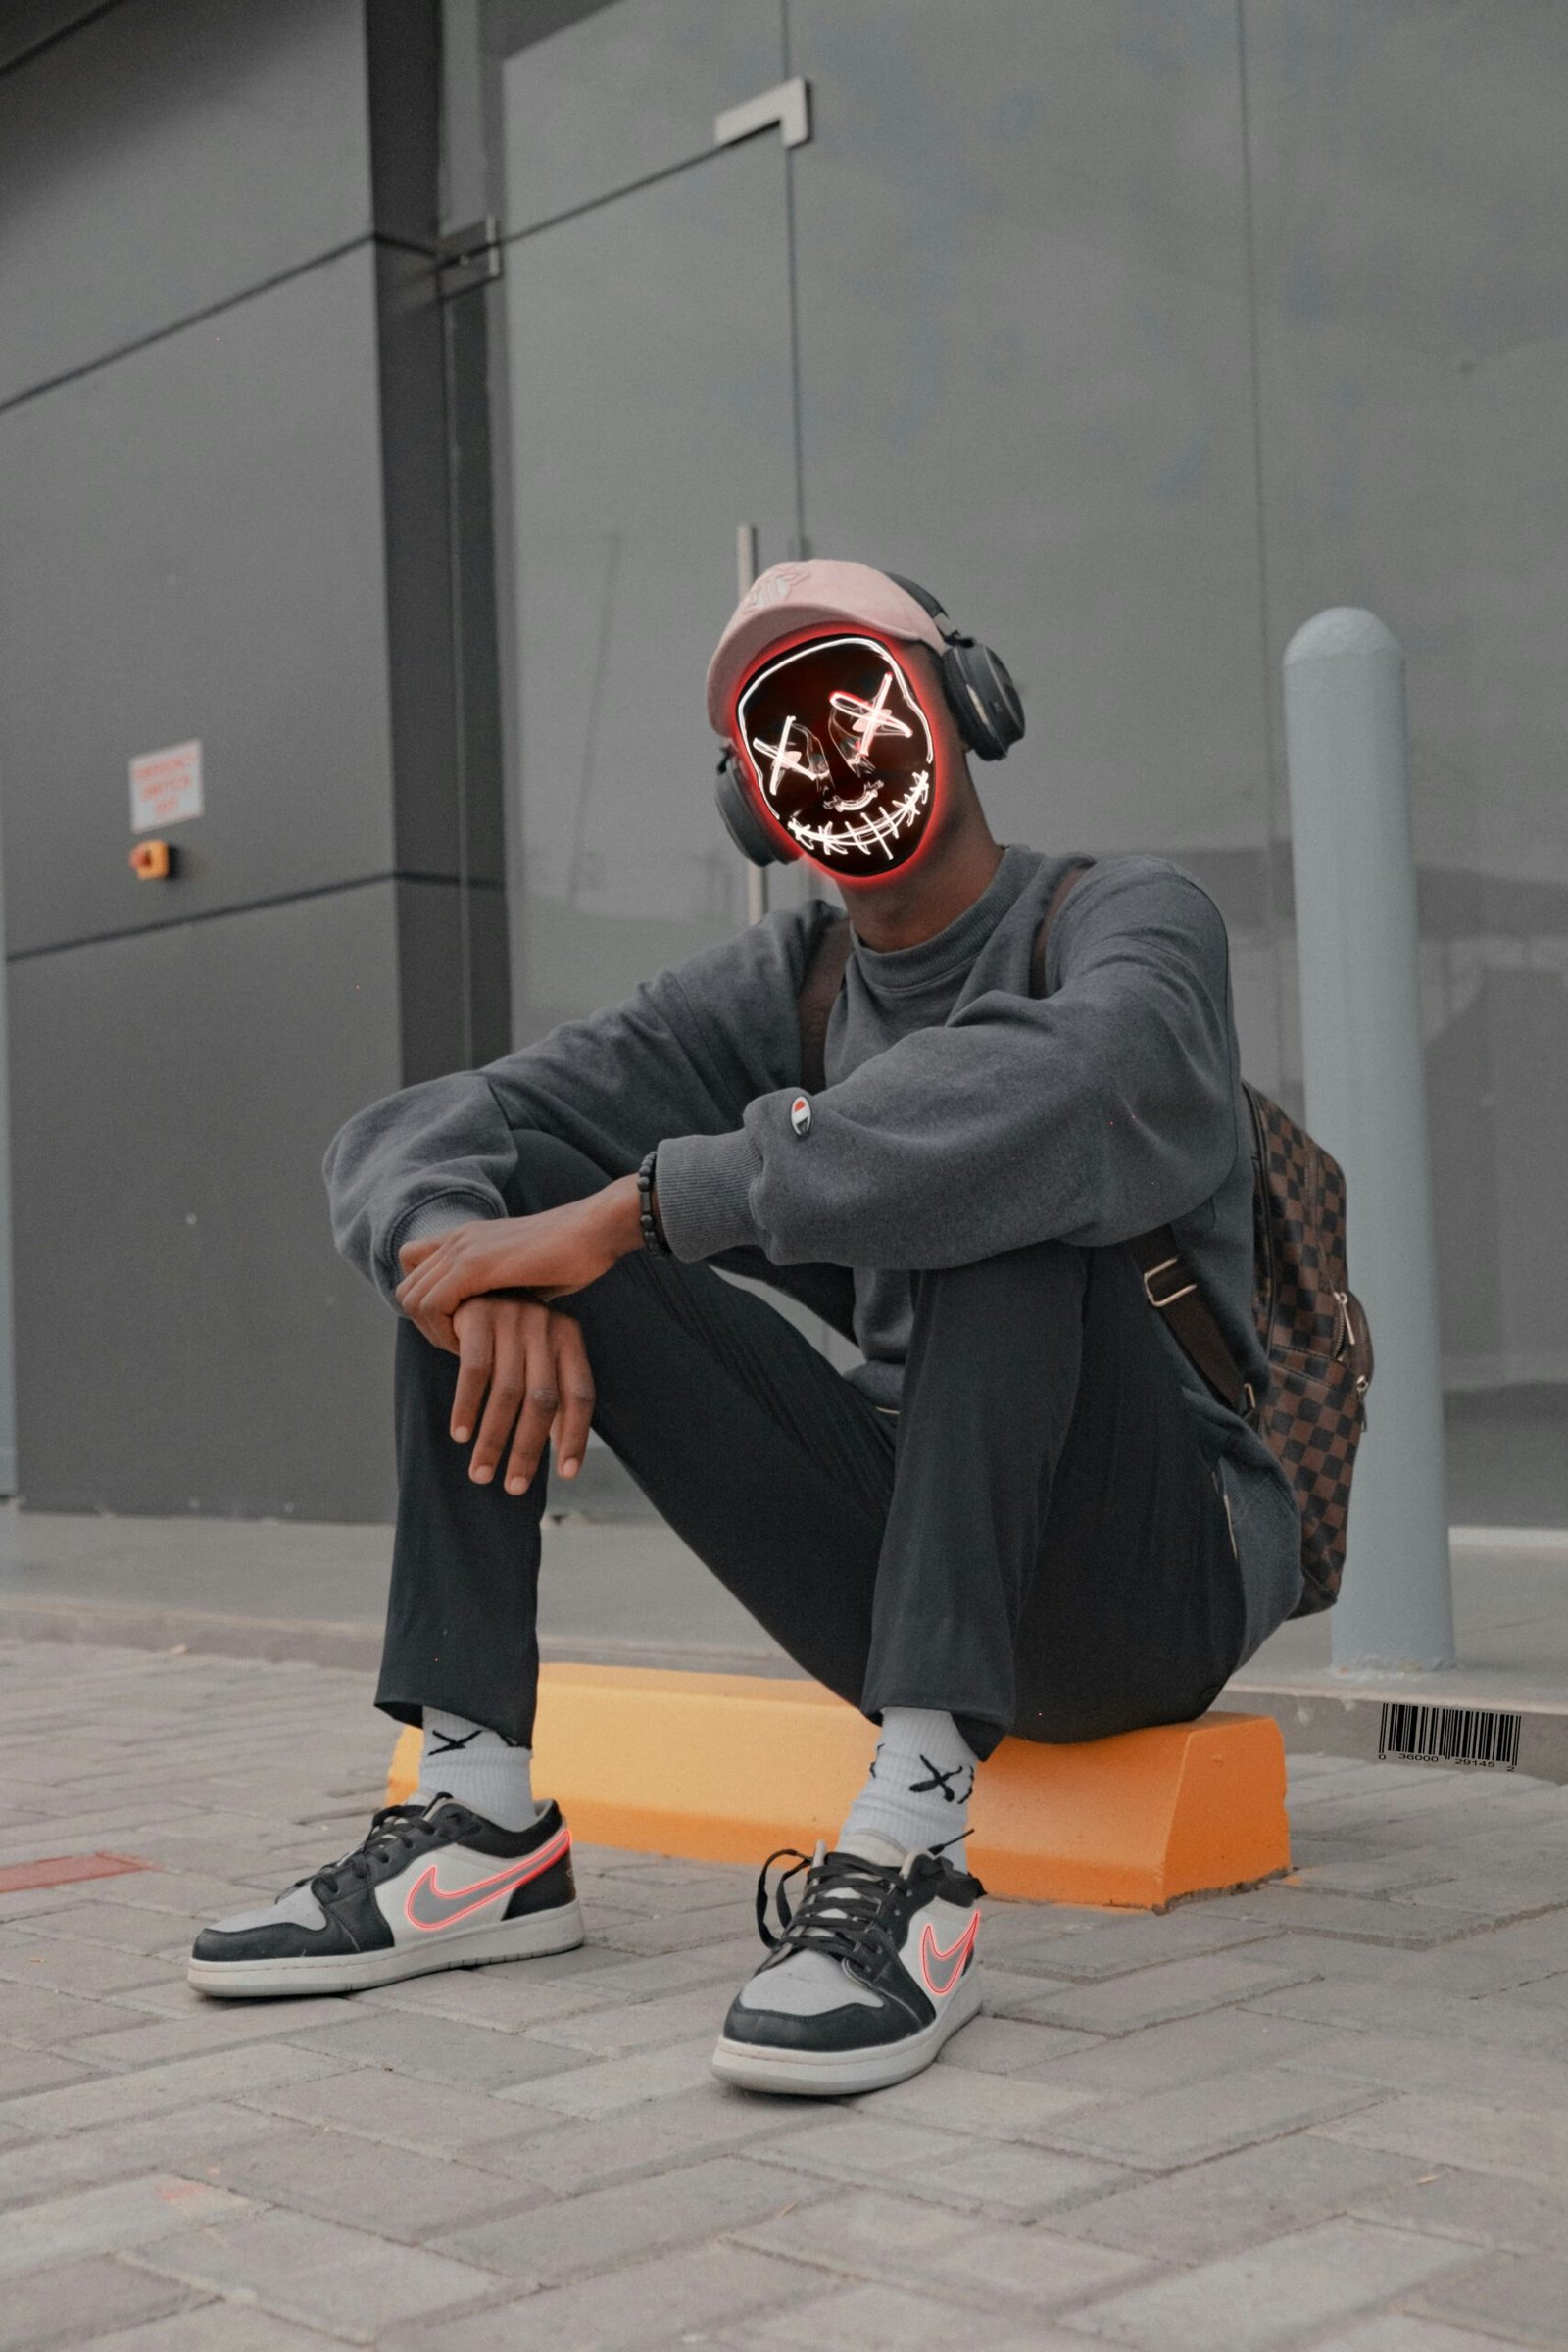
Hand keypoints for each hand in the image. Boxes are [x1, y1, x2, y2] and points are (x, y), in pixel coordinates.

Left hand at [396, 1177, 643, 1337]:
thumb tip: (503, 1318)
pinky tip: (472, 1346)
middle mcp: (458, 1239)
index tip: (456, 1328)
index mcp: (468, 1238)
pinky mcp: (474, 1264)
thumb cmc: (575, 1257)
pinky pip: (432, 1306)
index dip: (426, 1304)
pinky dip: (444, 1333)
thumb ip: (505, 1291)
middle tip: (459, 1346)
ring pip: (412, 1299)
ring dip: (433, 1334)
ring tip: (465, 1351)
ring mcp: (463, 1249)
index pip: (413, 1268)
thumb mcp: (528, 1276)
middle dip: (426, 1327)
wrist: (595, 1231)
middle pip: (406, 1289)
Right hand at [447, 1293, 595, 1493]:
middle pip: (543, 1401)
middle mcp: (546, 1326)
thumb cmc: (511, 1332)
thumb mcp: (538, 1355)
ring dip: (494, 1439)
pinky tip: (460, 1435)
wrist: (473, 1277)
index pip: (580, 1396)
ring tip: (481, 1474)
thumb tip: (565, 1459)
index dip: (575, 1437)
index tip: (566, 1474)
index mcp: (569, 1337)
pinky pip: (473, 1371)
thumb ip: (552, 1397)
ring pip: (508, 1393)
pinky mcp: (478, 1318)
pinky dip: (466, 1407)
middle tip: (514, 1488)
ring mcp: (513, 1320)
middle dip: (528, 1449)